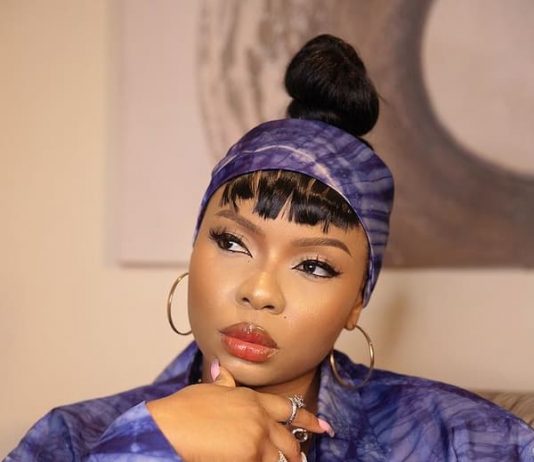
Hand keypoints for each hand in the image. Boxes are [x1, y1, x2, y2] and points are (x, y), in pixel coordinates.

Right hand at [147, 363, 327, 461]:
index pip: (289, 408)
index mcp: (252, 399)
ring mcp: (256, 442)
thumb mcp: (207, 390)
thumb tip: (219, 368)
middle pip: (289, 440)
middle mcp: (260, 420)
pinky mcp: (249, 460)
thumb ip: (222, 384)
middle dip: (297, 451)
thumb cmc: (184, 409)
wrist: (170, 427)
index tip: (324, 426)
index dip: (309, 419)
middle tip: (302, 458)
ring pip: (281, 459)